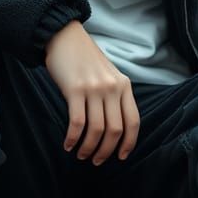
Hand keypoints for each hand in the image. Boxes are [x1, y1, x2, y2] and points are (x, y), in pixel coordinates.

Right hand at [44, 21, 139, 163]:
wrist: (64, 36)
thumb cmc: (85, 59)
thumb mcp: (108, 75)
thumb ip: (114, 96)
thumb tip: (114, 129)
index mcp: (124, 85)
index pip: (133, 121)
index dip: (129, 143)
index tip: (121, 156)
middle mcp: (112, 87)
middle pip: (115, 130)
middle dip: (106, 151)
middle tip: (97, 161)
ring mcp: (94, 88)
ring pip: (96, 130)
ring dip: (89, 148)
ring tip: (81, 155)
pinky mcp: (75, 90)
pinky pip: (77, 123)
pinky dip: (73, 138)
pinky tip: (68, 144)